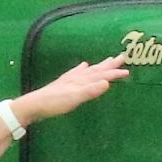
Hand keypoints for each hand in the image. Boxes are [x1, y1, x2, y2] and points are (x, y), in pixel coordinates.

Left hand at [16, 56, 130, 124]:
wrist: (34, 104)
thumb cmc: (55, 103)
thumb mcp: (74, 98)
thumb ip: (90, 91)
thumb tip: (107, 82)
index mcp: (81, 80)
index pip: (101, 75)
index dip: (114, 73)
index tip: (127, 71)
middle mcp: (77, 77)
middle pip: (96, 69)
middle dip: (109, 64)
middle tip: (121, 57)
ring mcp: (69, 79)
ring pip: (88, 70)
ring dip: (99, 65)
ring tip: (107, 60)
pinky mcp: (63, 83)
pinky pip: (77, 72)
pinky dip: (82, 68)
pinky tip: (82, 66)